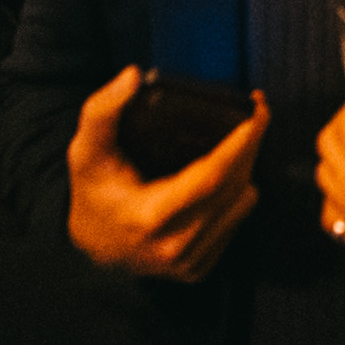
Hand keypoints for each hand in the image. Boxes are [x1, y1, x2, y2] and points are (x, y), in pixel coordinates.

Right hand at [65, 69, 265, 281]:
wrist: (91, 245)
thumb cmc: (92, 189)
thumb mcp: (86, 148)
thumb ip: (103, 109)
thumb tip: (132, 75)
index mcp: (150, 217)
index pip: (213, 177)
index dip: (241, 143)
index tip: (258, 112)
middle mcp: (174, 246)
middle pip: (235, 188)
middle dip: (252, 146)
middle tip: (256, 113)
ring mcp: (188, 262)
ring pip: (241, 205)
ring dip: (246, 169)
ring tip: (240, 140)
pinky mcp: (198, 269)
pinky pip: (236, 223)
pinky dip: (236, 195)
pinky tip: (228, 174)